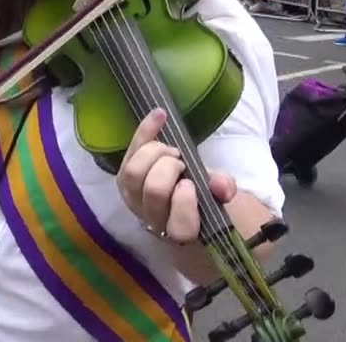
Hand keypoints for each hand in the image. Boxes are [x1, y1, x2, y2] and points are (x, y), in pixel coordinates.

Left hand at [118, 109, 236, 244]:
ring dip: (152, 153)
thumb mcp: (218, 195)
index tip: (190, 183)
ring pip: (132, 174)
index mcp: (182, 230)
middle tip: (181, 161)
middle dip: (168, 169)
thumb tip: (222, 186)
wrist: (177, 200)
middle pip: (153, 191)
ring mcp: (133, 200)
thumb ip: (222, 189)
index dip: (183, 202)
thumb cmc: (201, 199)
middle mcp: (153, 219)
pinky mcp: (123, 181)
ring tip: (170, 149)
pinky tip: (159, 116)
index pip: (180, 225)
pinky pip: (128, 154)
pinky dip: (144, 132)